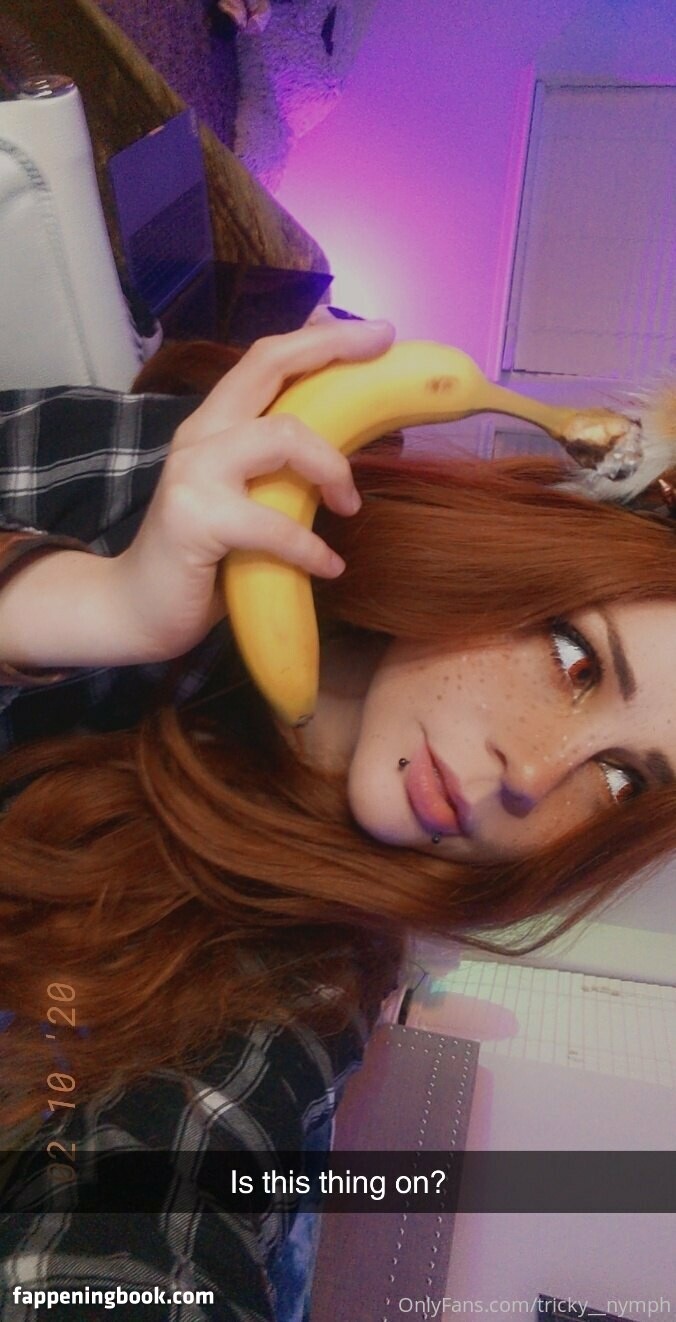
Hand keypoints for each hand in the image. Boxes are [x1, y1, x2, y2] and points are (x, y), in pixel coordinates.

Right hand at [112, 318, 395, 662]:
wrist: (137, 609)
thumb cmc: (206, 558)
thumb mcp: (252, 498)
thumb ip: (285, 462)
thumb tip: (348, 426)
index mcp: (216, 424)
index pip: (267, 359)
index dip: (322, 338)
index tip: (379, 331)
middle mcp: (201, 435)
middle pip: (266, 366)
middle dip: (330, 349)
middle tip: (385, 351)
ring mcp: (193, 474)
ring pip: (280, 436)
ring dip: (331, 468)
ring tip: (350, 507)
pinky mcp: (194, 521)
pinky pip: (273, 525)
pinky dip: (310, 548)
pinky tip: (330, 567)